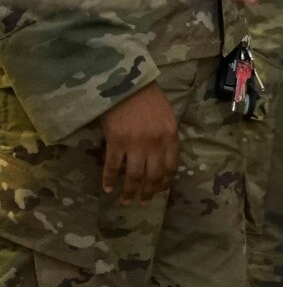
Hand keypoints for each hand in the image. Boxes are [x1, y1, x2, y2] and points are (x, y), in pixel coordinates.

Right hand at [100, 82, 177, 203]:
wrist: (127, 85)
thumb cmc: (149, 99)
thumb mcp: (167, 117)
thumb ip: (166, 138)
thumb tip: (162, 160)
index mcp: (170, 136)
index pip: (171, 166)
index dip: (165, 182)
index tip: (159, 191)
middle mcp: (155, 143)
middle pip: (153, 175)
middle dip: (148, 192)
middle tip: (142, 202)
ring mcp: (135, 144)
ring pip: (134, 176)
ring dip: (130, 191)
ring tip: (126, 201)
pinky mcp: (115, 142)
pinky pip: (112, 167)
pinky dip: (109, 179)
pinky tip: (107, 188)